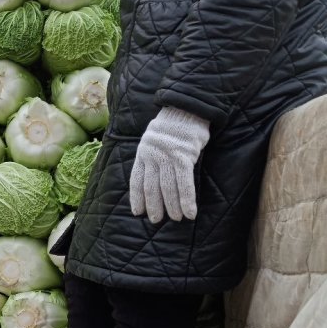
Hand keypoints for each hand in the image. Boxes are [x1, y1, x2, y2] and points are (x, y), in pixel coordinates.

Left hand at [129, 107, 210, 222]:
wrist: (187, 107)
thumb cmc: (173, 125)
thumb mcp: (154, 138)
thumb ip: (151, 155)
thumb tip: (152, 174)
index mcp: (143, 152)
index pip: (136, 180)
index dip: (137, 198)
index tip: (138, 212)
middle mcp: (152, 156)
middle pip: (151, 187)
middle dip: (154, 206)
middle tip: (156, 220)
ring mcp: (167, 157)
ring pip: (168, 188)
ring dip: (172, 207)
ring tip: (176, 218)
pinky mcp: (183, 157)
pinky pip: (184, 183)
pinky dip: (187, 200)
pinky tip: (190, 212)